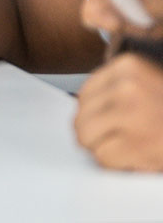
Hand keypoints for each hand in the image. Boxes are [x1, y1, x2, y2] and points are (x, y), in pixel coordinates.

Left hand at [74, 53, 162, 171]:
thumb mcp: (150, 80)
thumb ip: (119, 87)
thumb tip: (83, 108)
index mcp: (128, 66)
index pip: (84, 94)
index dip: (95, 114)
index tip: (110, 123)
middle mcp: (126, 86)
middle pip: (81, 118)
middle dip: (95, 133)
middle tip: (117, 140)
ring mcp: (130, 115)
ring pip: (87, 139)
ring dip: (105, 149)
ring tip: (128, 147)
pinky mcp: (136, 143)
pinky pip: (103, 158)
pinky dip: (117, 164)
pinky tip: (137, 157)